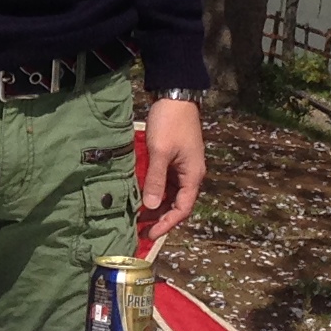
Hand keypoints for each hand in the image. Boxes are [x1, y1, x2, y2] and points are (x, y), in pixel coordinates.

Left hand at [140, 97, 205, 242]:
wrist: (175, 96)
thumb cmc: (170, 123)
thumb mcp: (160, 152)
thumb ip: (155, 180)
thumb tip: (150, 206)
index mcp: (192, 176)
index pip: (182, 209)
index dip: (166, 224)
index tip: (150, 234)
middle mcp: (190, 175)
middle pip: (177, 204)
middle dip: (160, 218)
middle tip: (139, 229)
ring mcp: (182, 167)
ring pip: (170, 194)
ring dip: (156, 205)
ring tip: (137, 216)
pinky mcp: (173, 160)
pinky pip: (165, 182)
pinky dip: (154, 191)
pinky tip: (140, 196)